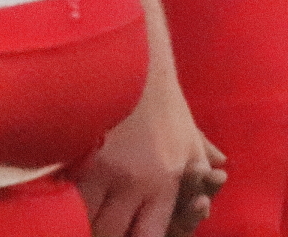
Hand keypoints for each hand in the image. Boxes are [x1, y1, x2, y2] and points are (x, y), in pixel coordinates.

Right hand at [79, 77, 225, 236]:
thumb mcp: (189, 134)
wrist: (135, 68)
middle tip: (111, 226)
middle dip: (111, 235)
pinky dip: (67, 206)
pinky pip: (67, 200)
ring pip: (87, 222)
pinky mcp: (76, 161)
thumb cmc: (163, 103)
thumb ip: (201, 160)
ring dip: (87, 223)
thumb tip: (220, 173)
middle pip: (113, 235)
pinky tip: (69, 203)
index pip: (150, 236)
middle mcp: (137, 184)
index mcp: (166, 181)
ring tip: (89, 218)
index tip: (134, 235)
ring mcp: (104, 175)